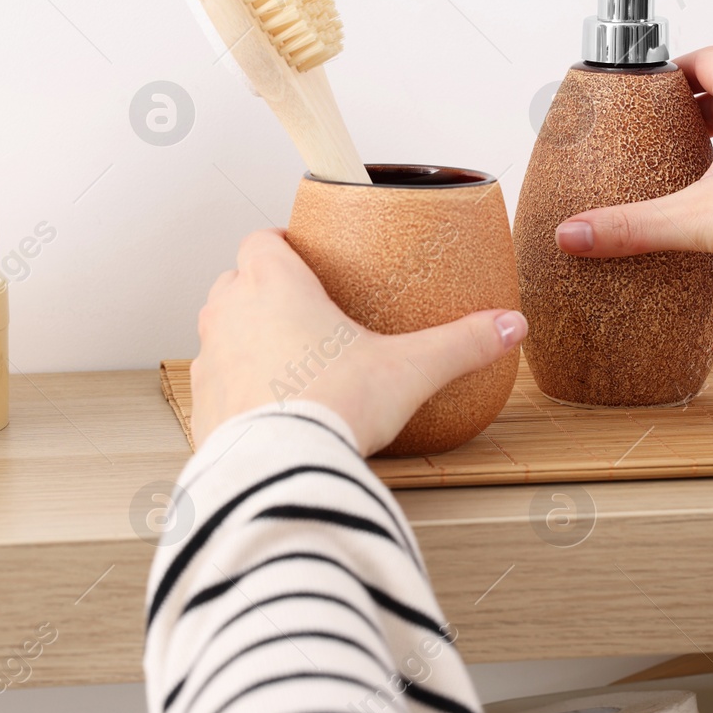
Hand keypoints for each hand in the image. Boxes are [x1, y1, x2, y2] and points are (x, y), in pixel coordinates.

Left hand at [190, 230, 527, 454]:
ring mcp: (210, 362)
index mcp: (274, 284)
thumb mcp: (409, 370)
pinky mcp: (201, 409)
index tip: (307, 259)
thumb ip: (461, 344)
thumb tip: (511, 326)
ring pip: (219, 332)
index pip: (263, 240)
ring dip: (245, 339)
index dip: (283, 246)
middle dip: (263, 292)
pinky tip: (269, 411)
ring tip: (286, 361)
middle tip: (304, 312)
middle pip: (236, 281)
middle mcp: (231, 314)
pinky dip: (236, 391)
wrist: (281, 472)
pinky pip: (215, 387)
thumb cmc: (335, 407)